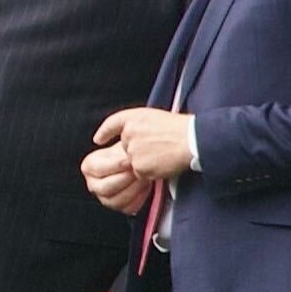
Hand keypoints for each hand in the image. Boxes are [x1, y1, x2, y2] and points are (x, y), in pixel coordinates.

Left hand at [81, 106, 196, 212]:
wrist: (192, 140)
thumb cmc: (180, 128)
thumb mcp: (155, 117)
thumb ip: (138, 126)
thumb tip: (128, 137)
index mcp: (134, 117)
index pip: (113, 123)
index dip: (105, 131)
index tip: (98, 139)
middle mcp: (129, 133)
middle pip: (126, 148)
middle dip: (138, 151)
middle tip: (159, 147)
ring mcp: (132, 151)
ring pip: (133, 163)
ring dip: (146, 163)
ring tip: (164, 154)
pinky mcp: (138, 166)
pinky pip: (141, 174)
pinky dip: (151, 173)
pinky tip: (163, 163)